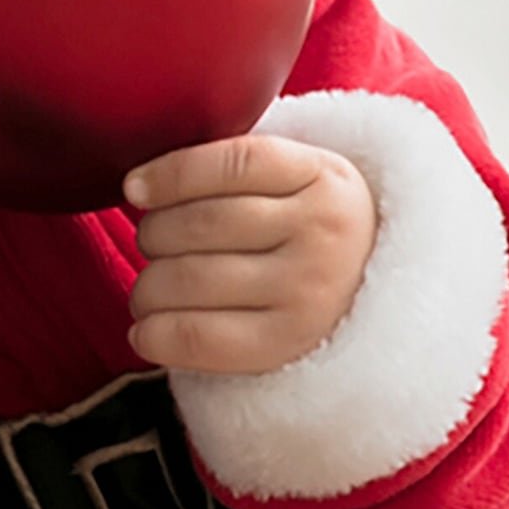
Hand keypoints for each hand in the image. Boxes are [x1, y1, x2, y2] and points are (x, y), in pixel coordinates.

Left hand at [123, 134, 377, 375]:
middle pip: (202, 224)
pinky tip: (146, 330)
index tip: (134, 188)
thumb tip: (140, 185)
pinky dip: (156, 334)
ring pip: (192, 278)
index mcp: (325, 177)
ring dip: (147, 287)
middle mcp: (322, 234)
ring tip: (148, 290)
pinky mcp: (287, 345)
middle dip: (153, 234)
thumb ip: (239, 168)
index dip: (172, 173)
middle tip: (150, 244)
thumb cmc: (308, 231)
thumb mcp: (300, 180)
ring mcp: (307, 292)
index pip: (235, 163)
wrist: (374, 296)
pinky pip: (199, 336)